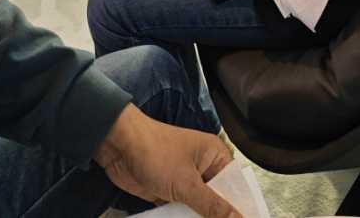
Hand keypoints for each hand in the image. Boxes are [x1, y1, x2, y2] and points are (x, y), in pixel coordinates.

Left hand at [94, 104, 240, 216]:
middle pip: (217, 198)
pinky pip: (182, 210)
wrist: (120, 148)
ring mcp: (185, 180)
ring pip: (199, 207)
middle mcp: (203, 167)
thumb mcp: (187, 183)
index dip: (240, 205)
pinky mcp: (168, 192)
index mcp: (215, 155)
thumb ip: (212, 206)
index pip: (235, 184)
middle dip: (217, 216)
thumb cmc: (157, 154)